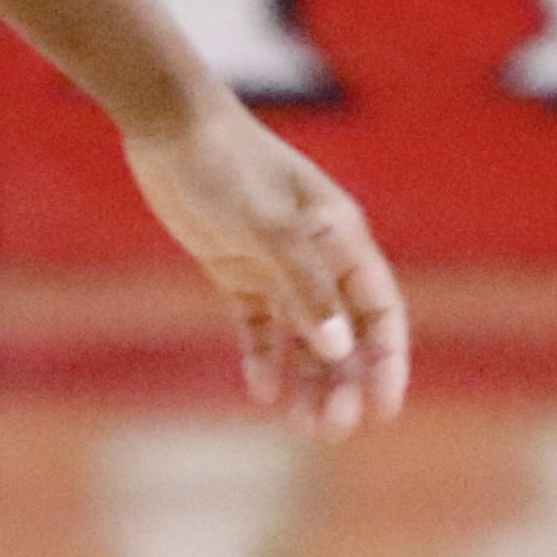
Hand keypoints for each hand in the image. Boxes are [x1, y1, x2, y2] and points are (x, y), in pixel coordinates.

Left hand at [119, 93, 408, 437]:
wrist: (169, 127)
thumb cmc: (228, 166)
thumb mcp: (270, 228)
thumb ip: (307, 288)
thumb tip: (341, 350)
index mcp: (342, 241)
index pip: (381, 313)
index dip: (387, 363)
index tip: (383, 410)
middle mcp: (318, 257)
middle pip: (344, 335)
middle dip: (344, 383)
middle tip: (329, 429)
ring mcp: (277, 265)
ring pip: (305, 337)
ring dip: (309, 379)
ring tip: (302, 424)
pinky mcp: (238, 270)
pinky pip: (261, 325)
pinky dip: (265, 357)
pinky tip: (261, 390)